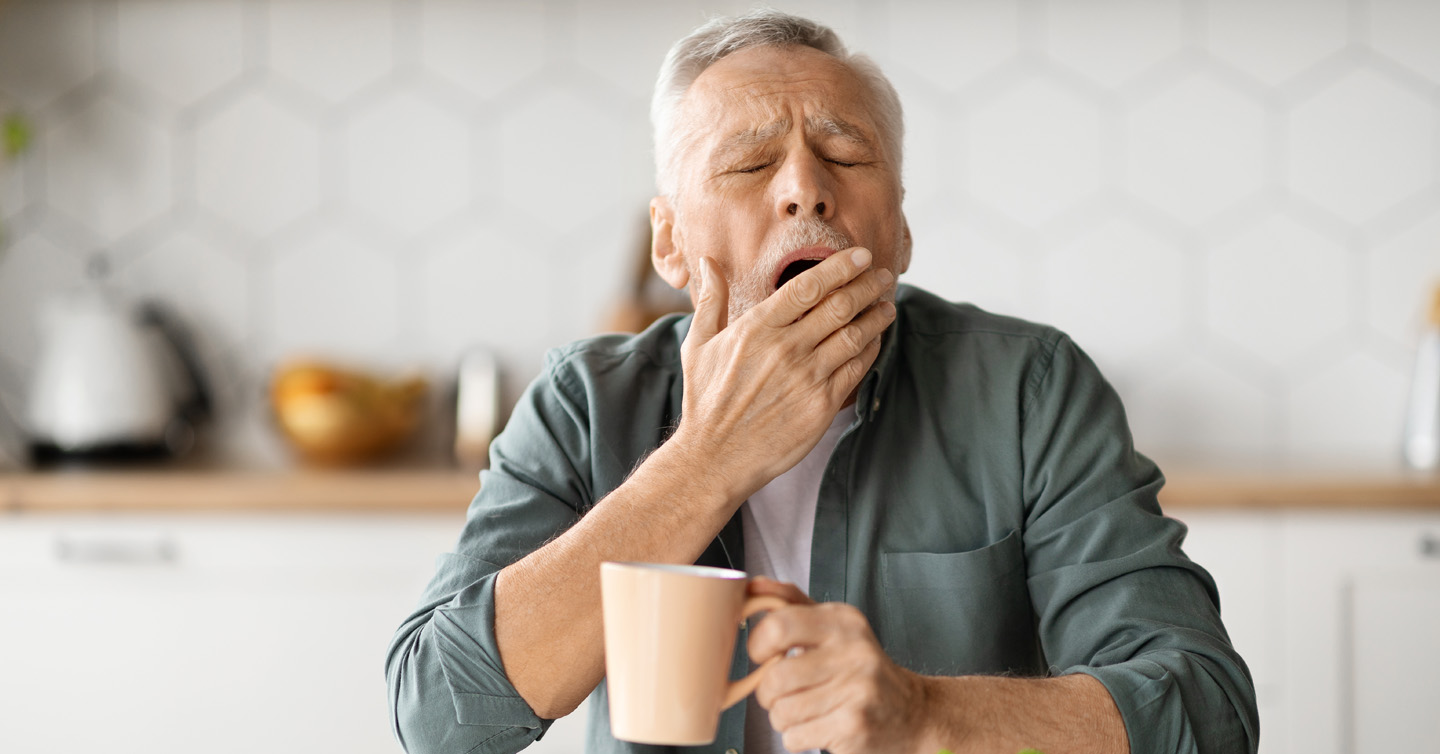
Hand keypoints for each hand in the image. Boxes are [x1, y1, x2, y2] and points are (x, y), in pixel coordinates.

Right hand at [673, 248, 895, 502]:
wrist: (715, 457)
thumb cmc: (705, 400)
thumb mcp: (698, 344)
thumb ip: (711, 300)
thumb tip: (707, 261)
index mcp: (757, 328)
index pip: (808, 286)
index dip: (840, 266)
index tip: (861, 255)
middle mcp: (786, 349)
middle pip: (839, 306)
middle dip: (867, 286)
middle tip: (883, 275)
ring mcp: (807, 378)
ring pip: (854, 336)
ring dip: (876, 316)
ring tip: (887, 304)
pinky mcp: (821, 405)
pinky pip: (855, 369)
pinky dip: (870, 350)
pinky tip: (874, 340)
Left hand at [747, 578, 930, 753]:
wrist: (912, 713)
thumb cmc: (863, 670)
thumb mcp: (834, 626)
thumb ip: (792, 603)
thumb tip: (754, 586)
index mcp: (843, 621)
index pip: (779, 625)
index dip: (757, 644)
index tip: (763, 654)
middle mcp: (853, 651)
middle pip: (775, 677)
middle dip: (768, 692)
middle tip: (783, 691)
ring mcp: (857, 689)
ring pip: (782, 711)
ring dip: (783, 717)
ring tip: (806, 709)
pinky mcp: (854, 725)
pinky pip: (795, 736)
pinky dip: (797, 737)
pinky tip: (818, 726)